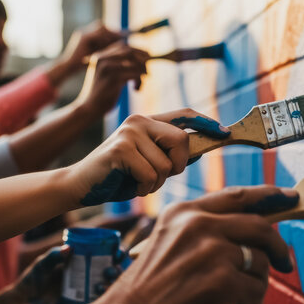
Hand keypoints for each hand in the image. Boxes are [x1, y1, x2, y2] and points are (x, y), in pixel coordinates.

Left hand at [4, 245, 125, 303]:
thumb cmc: (31, 281)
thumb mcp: (42, 265)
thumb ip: (53, 256)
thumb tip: (69, 249)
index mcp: (78, 264)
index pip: (101, 255)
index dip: (113, 253)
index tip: (117, 251)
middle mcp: (85, 277)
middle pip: (108, 271)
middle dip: (116, 268)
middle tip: (112, 269)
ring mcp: (84, 292)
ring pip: (107, 286)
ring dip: (111, 282)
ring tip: (104, 281)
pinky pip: (97, 302)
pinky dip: (102, 296)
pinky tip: (99, 291)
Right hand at [61, 22, 122, 71]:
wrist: (68, 68)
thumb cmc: (82, 65)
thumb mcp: (96, 55)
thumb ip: (105, 50)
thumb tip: (120, 48)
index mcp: (88, 34)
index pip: (103, 29)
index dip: (113, 33)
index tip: (123, 40)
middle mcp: (84, 30)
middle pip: (103, 26)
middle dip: (113, 33)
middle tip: (123, 40)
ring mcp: (83, 32)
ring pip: (101, 28)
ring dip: (110, 35)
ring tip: (117, 44)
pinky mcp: (83, 37)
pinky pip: (97, 34)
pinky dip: (105, 40)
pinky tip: (111, 47)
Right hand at [67, 109, 228, 206]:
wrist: (78, 186)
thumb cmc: (117, 177)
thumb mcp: (148, 164)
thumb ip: (169, 155)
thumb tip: (202, 150)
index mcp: (148, 121)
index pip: (185, 114)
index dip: (207, 123)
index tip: (225, 133)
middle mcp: (139, 120)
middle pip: (183, 141)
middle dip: (178, 166)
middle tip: (158, 176)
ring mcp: (129, 132)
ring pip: (167, 164)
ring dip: (156, 183)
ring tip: (138, 181)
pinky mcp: (121, 148)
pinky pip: (151, 175)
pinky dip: (144, 188)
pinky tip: (129, 185)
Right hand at [76, 43, 149, 117]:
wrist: (89, 108)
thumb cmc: (102, 94)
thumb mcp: (109, 75)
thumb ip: (119, 66)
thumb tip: (142, 59)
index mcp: (100, 56)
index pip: (123, 46)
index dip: (137, 51)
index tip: (146, 59)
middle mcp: (102, 58)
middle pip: (130, 51)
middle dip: (142, 60)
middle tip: (147, 72)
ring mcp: (107, 68)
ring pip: (134, 62)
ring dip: (142, 72)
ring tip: (139, 83)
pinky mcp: (113, 79)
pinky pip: (134, 74)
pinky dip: (139, 80)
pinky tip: (136, 89)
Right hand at [77, 185, 298, 303]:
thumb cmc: (148, 290)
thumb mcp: (168, 243)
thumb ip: (203, 232)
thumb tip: (250, 235)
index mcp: (183, 212)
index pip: (236, 196)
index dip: (268, 195)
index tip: (288, 196)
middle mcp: (199, 225)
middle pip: (259, 226)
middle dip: (278, 247)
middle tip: (285, 263)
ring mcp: (212, 252)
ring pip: (260, 262)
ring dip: (258, 285)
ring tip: (241, 303)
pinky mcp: (223, 282)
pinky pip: (257, 290)